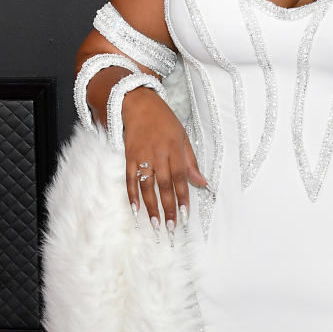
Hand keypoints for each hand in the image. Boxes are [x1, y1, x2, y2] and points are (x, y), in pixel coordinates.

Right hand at [122, 85, 207, 229]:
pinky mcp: (128, 157)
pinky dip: (132, 195)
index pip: (181, 178)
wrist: (138, 104)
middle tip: (171, 227)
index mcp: (175, 150)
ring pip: (146, 186)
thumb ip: (191, 162)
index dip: (183, 197)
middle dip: (168, 207)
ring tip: (156, 224)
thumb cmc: (164, 121)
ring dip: (151, 206)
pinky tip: (136, 210)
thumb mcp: (183, 137)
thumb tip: (203, 182)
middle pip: (164, 185)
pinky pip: (129, 179)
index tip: (185, 215)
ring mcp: (141, 156)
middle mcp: (158, 154)